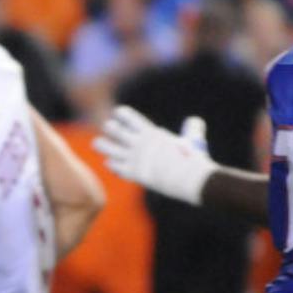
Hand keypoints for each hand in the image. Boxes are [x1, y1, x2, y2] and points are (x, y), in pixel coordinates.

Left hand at [93, 105, 214, 204]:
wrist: (188, 179)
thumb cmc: (193, 160)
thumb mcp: (192, 140)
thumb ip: (192, 128)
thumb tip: (195, 121)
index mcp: (151, 132)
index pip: (130, 117)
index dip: (121, 114)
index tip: (117, 113)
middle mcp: (139, 143)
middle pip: (114, 131)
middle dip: (110, 128)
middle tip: (108, 128)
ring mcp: (133, 158)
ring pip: (108, 148)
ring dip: (102, 144)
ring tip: (96, 143)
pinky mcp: (132, 173)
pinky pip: (114, 166)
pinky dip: (111, 164)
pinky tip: (109, 162)